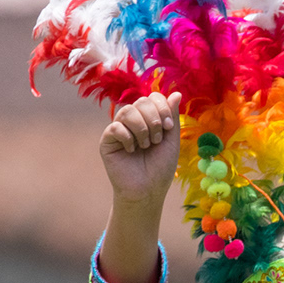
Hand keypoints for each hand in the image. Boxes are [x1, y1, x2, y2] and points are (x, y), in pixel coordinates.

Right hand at [100, 91, 182, 208]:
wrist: (148, 189)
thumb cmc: (161, 167)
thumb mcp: (171, 140)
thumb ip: (172, 116)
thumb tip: (176, 93)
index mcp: (150, 119)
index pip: (153, 97)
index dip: (163, 108)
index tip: (169, 127)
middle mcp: (133, 121)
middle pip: (141, 101)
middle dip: (155, 120)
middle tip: (157, 140)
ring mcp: (119, 129)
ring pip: (127, 111)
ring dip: (143, 129)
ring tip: (146, 146)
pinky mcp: (107, 139)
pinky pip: (115, 127)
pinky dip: (128, 138)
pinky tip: (131, 150)